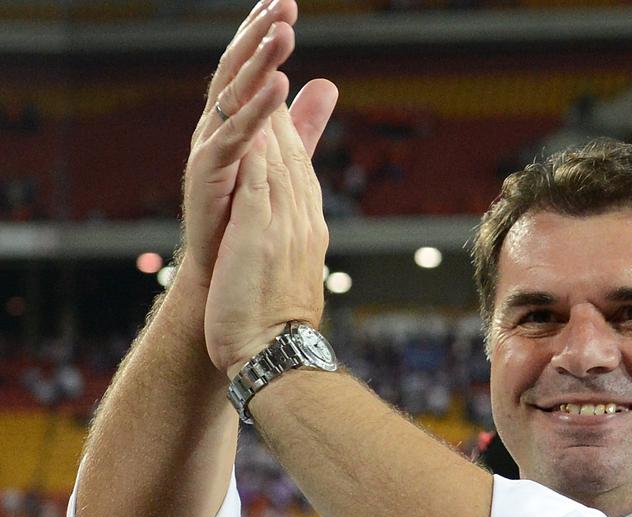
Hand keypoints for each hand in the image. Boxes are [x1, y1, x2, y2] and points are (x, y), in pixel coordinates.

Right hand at [178, 0, 333, 290]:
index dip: (262, 35)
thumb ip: (303, 122)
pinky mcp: (208, 176)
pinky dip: (257, 110)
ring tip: (284, 34)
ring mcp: (209, 151)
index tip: (284, 2)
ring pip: (232, 96)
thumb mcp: (284, 159)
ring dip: (260, 63)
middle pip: (236, 72)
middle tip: (284, 4)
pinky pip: (235, 136)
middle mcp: (216, 130)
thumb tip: (327, 83)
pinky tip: (279, 85)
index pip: (247, 69)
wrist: (226, 277)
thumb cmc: (248, 219)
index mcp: (233, 123)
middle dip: (258, 36)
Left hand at [204, 94, 336, 379]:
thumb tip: (290, 246)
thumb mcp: (290, 282)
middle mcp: (303, 224)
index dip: (294, 142)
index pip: (303, 177)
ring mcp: (283, 227)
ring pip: (279, 163)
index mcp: (310, 234)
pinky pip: (257, 180)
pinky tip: (249, 124)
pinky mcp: (257, 233)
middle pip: (295, 161)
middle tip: (274, 78)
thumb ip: (291, 251)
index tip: (283, 114)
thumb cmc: (276, 328)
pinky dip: (255, 150)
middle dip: (285, 119)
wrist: (274, 355)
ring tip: (261, 86)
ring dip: (272, 122)